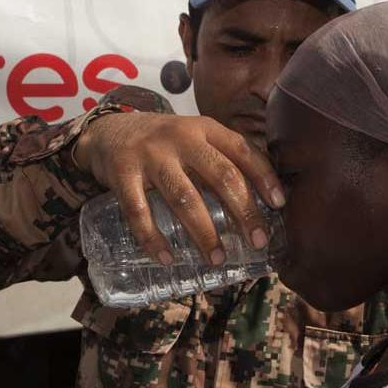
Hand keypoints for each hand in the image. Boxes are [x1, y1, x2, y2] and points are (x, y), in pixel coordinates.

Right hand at [74, 112, 283, 265]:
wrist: (107, 131)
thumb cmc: (163, 143)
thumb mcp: (194, 138)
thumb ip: (221, 160)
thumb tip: (262, 199)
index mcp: (204, 129)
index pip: (242, 150)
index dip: (264, 176)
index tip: (279, 204)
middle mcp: (181, 138)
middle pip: (220, 176)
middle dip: (243, 212)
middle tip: (258, 242)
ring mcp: (150, 155)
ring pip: (184, 197)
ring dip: (204, 233)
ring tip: (218, 259)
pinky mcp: (122, 174)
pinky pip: (139, 212)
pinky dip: (153, 239)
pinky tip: (168, 259)